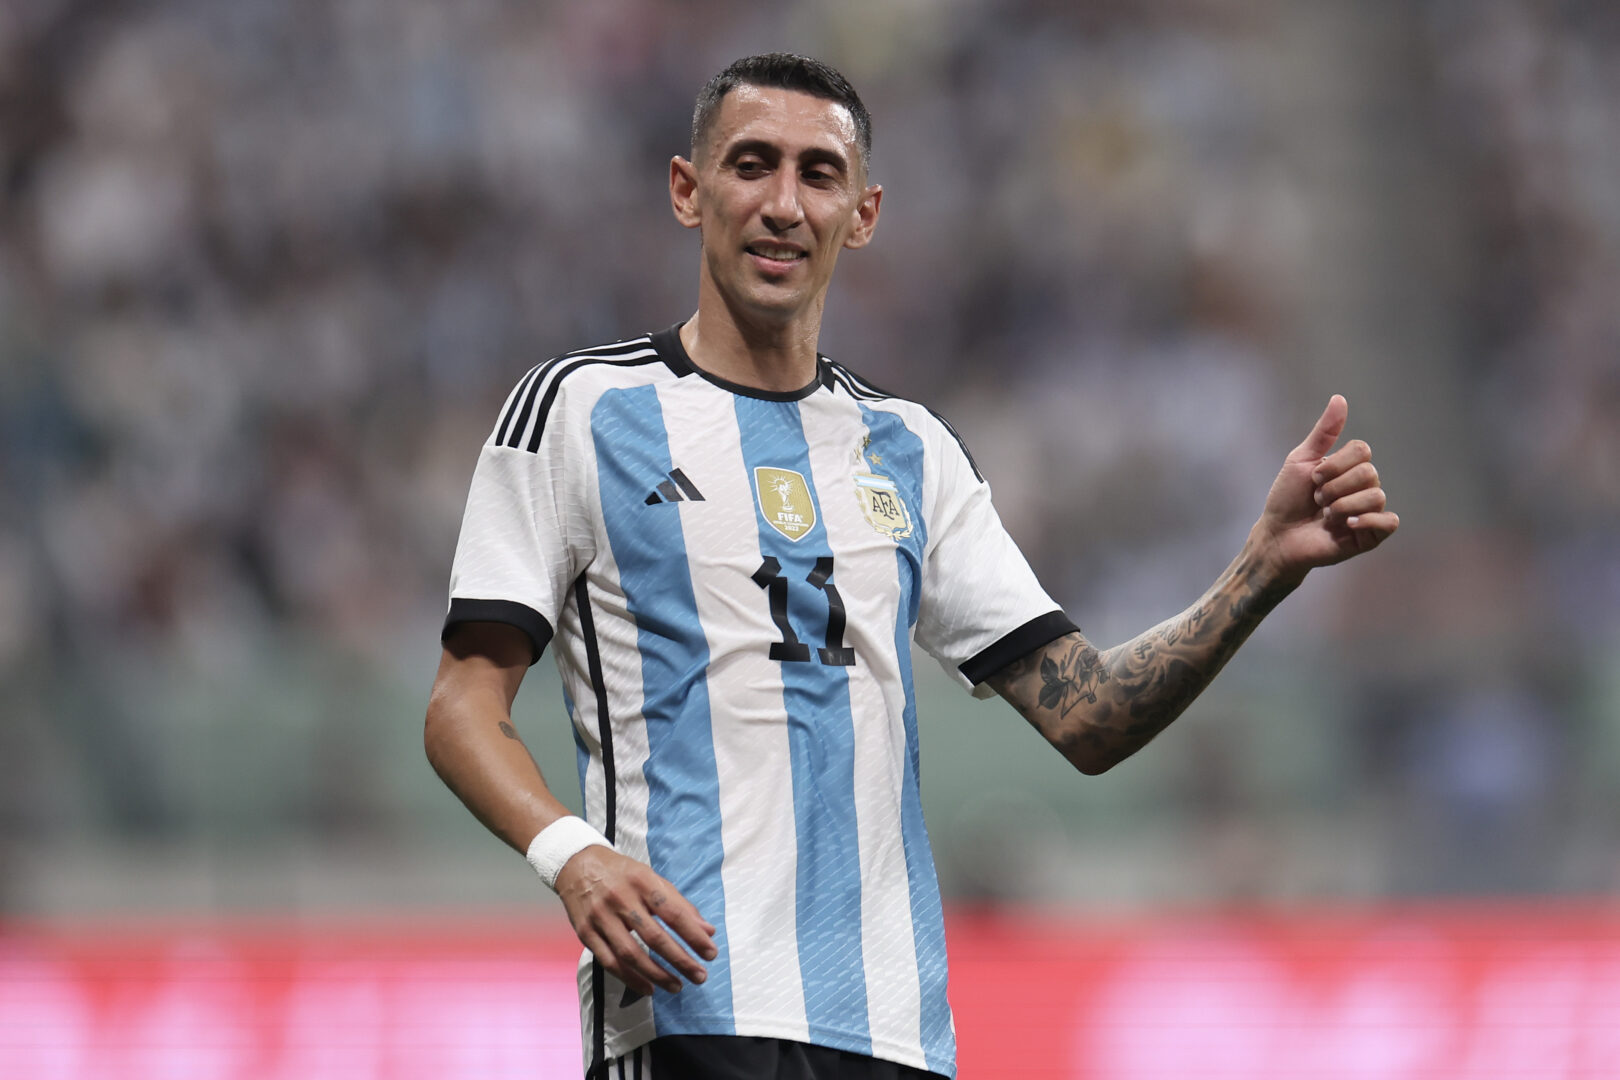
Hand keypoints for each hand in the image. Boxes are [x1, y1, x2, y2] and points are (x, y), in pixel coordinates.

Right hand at [554, 846, 717, 995]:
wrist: (577, 865)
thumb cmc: (622, 874)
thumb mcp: (652, 878)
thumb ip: (680, 904)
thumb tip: (708, 930)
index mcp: (642, 882)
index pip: (673, 913)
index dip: (694, 935)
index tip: (710, 953)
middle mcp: (621, 899)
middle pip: (654, 937)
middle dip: (680, 960)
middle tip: (699, 976)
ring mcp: (601, 917)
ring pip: (631, 954)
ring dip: (656, 975)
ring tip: (677, 987)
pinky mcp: (586, 933)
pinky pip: (609, 962)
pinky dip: (630, 979)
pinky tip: (648, 988)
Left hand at [1253, 394, 1398, 581]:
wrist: (1277, 536)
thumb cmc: (1286, 499)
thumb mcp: (1302, 461)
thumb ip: (1324, 432)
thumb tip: (1340, 398)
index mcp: (1349, 468)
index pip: (1362, 450)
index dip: (1335, 464)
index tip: (1312, 478)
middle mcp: (1363, 487)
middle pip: (1369, 472)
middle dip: (1334, 487)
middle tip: (1316, 500)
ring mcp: (1368, 511)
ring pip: (1376, 495)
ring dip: (1342, 505)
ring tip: (1325, 515)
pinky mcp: (1370, 536)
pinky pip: (1390, 521)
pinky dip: (1369, 520)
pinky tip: (1347, 524)